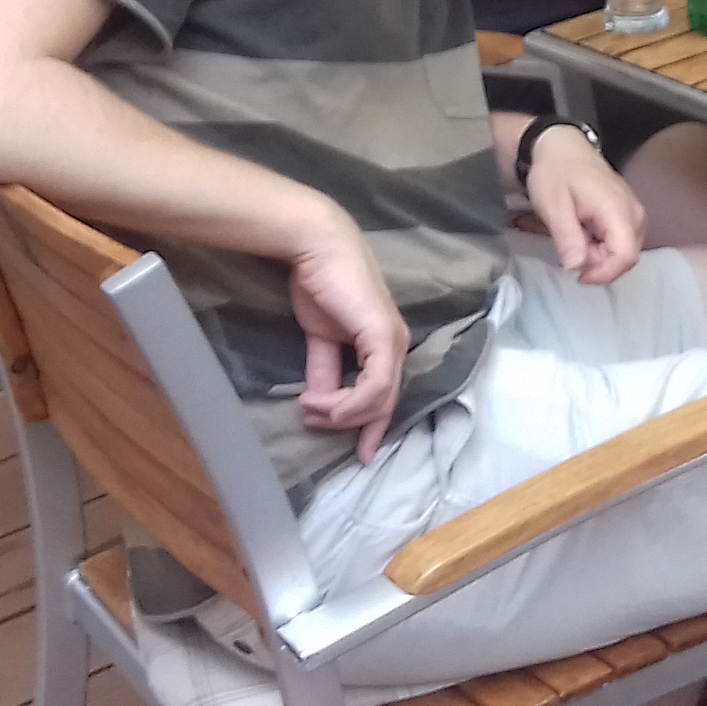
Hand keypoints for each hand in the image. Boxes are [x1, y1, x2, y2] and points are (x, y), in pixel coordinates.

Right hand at [285, 216, 410, 463]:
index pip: (386, 397)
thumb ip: (324, 370)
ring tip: (310, 408)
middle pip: (383, 404)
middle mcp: (396, 346)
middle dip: (351, 425)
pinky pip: (376, 385)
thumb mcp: (321, 338)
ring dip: (341, 414)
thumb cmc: (320, 286)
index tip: (360, 456)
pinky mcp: (384, 336)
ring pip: (380, 400)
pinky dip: (350, 402)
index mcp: (384, 345)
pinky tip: (323, 404)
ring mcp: (393, 341)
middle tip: (315, 422)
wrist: (317, 249)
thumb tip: (318, 403)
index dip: (373, 428)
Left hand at [525, 126, 644, 286]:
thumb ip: (568, 237)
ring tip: (575, 238)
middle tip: (570, 250)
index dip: (603, 273)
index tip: (577, 275)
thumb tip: (577, 267)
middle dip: (598, 264)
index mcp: (618, 209)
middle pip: (626, 257)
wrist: (562, 148)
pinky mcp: (629, 214)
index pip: (625, 256)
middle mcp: (634, 213)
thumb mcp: (554, 206)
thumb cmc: (556, 173)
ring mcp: (634, 213)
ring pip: (625, 252)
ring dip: (599, 256)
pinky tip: (584, 233)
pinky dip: (602, 246)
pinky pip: (622, 241)